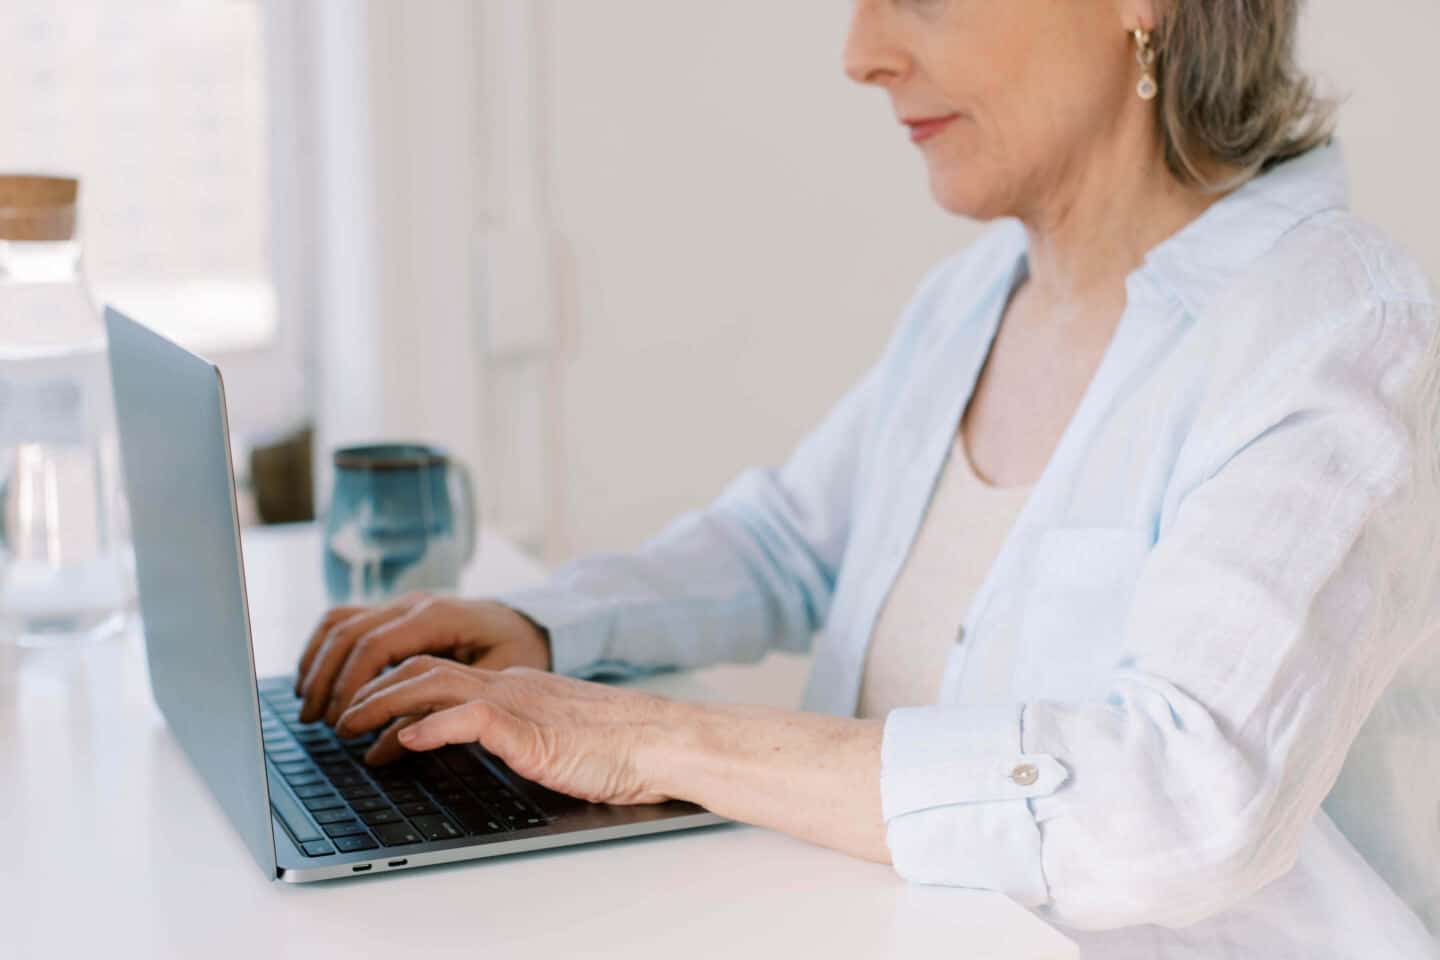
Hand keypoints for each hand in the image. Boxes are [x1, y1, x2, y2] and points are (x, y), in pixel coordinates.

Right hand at [294, 593, 551, 725]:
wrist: (529, 622)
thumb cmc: (516, 652)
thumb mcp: (490, 684)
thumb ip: (440, 708)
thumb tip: (385, 745)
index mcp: (438, 616)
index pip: (376, 646)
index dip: (351, 686)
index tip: (342, 724)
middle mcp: (413, 603)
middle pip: (349, 633)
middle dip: (326, 680)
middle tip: (317, 723)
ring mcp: (401, 603)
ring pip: (340, 622)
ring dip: (317, 662)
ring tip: (309, 706)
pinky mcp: (395, 612)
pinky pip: (347, 620)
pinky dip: (324, 648)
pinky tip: (316, 679)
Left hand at [333, 656, 674, 804]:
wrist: (662, 741)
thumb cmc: (617, 748)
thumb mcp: (549, 740)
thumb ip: (509, 737)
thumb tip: (464, 747)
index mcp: (513, 687)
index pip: (438, 675)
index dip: (392, 691)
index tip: (364, 718)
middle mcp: (509, 686)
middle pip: (423, 669)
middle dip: (373, 690)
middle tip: (338, 718)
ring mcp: (518, 703)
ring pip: (434, 684)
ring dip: (384, 704)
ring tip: (350, 727)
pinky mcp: (530, 729)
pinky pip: (470, 718)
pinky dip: (430, 727)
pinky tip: (405, 742)